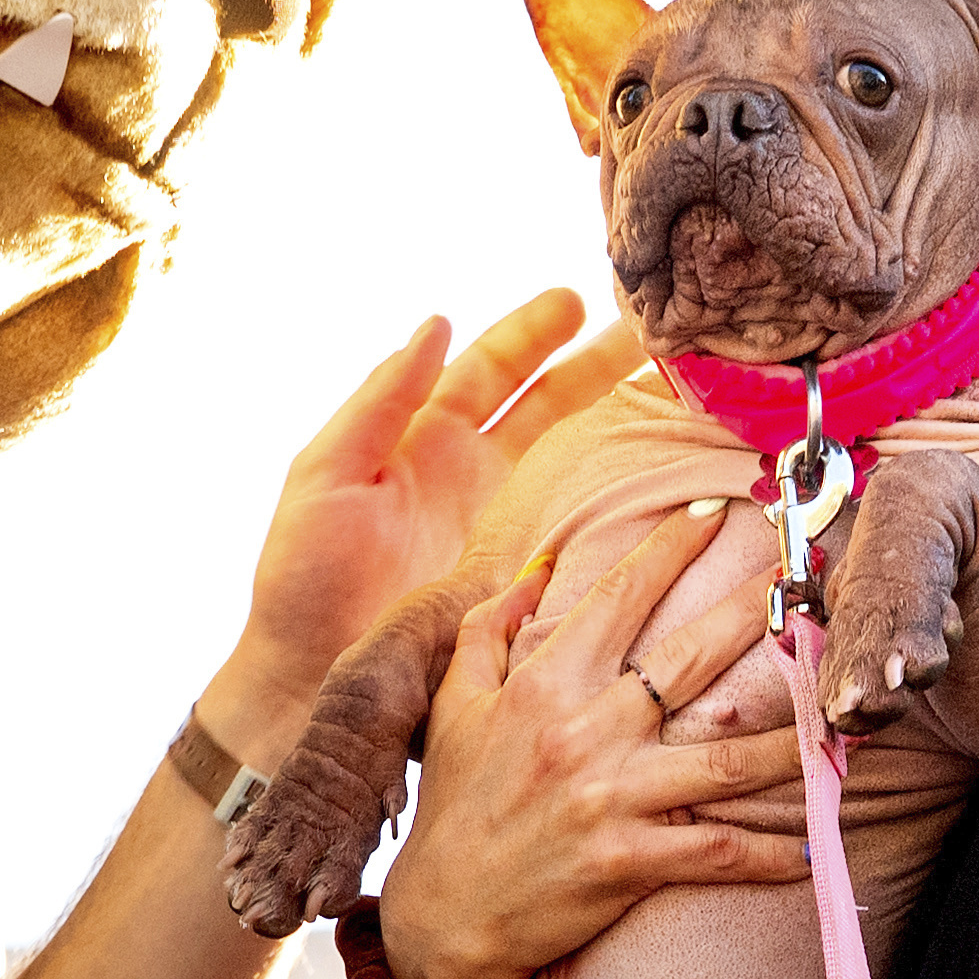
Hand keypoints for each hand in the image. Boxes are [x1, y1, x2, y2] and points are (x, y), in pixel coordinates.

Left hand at [216, 299, 624, 727]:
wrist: (311, 679)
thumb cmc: (302, 579)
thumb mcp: (326, 475)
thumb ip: (380, 402)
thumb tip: (435, 326)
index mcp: (425, 441)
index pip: (489, 372)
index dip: (531, 334)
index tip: (577, 300)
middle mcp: (474, 477)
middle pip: (548, 406)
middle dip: (597, 366)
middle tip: (655, 329)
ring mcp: (505, 527)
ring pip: (575, 462)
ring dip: (621, 427)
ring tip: (676, 393)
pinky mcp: (524, 580)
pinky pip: (581, 533)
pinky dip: (622, 506)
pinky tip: (665, 482)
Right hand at [372, 505, 804, 978]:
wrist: (443, 917)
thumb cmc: (455, 808)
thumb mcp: (453, 706)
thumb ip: (489, 630)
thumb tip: (535, 570)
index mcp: (543, 685)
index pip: (618, 597)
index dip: (669, 547)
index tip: (713, 511)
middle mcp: (583, 732)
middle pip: (691, 658)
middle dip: (753, 611)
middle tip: (809, 578)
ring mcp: (611, 797)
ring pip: (727, 760)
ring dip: (794, 739)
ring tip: (846, 719)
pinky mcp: (629, 862)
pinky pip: (717, 851)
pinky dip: (770, 852)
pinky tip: (813, 846)